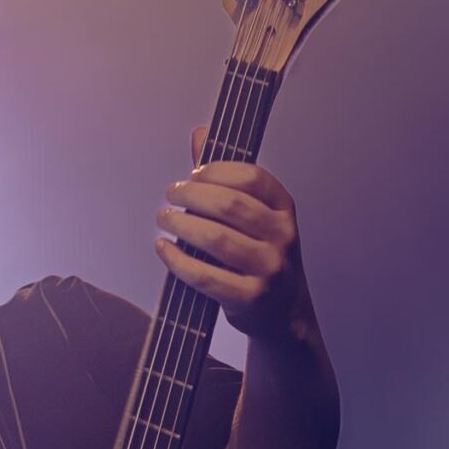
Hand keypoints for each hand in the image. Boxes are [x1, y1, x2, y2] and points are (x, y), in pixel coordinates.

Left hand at [153, 124, 309, 338]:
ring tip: (164, 218)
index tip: (192, 176)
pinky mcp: (251, 298)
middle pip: (229, 204)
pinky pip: (205, 275)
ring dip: (181, 225)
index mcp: (284, 209)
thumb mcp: (255, 216)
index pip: (250, 177)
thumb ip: (226, 178)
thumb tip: (201, 134)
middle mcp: (282, 236)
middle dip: (191, 196)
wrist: (284, 313)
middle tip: (171, 195)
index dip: (215, 171)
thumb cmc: (262, 258)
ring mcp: (269, 268)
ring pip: (216, 238)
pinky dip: (178, 260)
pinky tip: (164, 248)